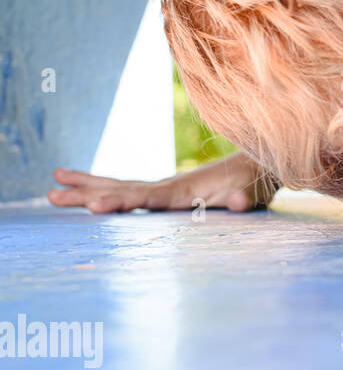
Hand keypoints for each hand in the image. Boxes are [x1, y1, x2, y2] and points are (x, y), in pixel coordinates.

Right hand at [48, 155, 275, 213]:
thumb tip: (239, 203)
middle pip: (123, 189)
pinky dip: (107, 189)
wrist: (263, 164)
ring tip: (52, 186)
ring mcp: (168, 188)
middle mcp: (171, 187)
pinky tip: (87, 192)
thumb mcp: (257, 192)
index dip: (120, 201)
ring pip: (121, 186)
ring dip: (88, 187)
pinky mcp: (170, 193)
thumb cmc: (259, 181)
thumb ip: (247, 199)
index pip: (146, 197)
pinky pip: (132, 191)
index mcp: (186, 191)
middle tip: (51, 193)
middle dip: (87, 192)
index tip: (94, 205)